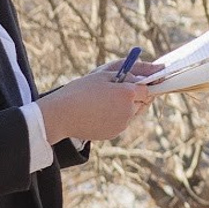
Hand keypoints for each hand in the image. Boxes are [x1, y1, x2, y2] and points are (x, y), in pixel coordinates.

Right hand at [40, 59, 160, 142]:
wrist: (61, 115)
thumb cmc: (80, 91)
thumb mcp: (103, 75)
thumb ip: (127, 74)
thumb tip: (143, 77)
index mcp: (127, 93)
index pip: (147, 89)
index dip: (142, 84)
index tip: (136, 82)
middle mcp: (128, 110)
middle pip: (142, 102)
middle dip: (135, 96)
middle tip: (120, 90)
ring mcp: (122, 124)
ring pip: (132, 113)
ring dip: (125, 106)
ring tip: (105, 101)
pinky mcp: (114, 133)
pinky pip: (121, 122)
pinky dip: (116, 117)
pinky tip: (100, 111)